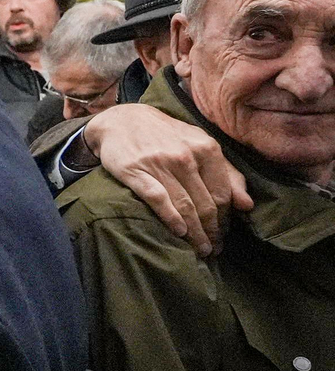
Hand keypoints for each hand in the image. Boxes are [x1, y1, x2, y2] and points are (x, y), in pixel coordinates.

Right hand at [79, 104, 251, 256]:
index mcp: (206, 148)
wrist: (122, 120)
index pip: (222, 193)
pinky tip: (178, 232)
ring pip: (184, 205)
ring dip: (195, 232)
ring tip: (200, 249)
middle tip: (212, 249)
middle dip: (211, 231)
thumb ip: (227, 173)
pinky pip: (158, 199)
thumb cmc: (166, 136)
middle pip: (205, 203)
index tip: (222, 236)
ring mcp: (160, 164)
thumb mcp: (200, 145)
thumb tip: (247, 205)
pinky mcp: (136, 171)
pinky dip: (170, 217)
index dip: (225, 219)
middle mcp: (186, 156)